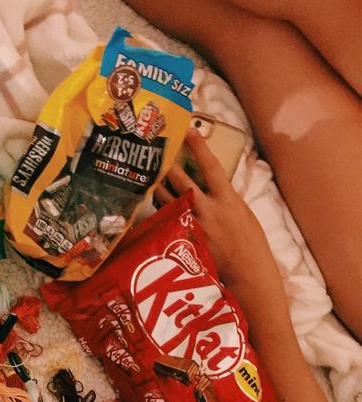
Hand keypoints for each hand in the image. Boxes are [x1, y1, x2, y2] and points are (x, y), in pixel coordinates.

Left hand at [155, 129, 280, 296]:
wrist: (248, 271)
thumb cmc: (251, 243)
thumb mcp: (244, 213)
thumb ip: (227, 199)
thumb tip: (216, 187)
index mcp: (228, 199)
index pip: (211, 167)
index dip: (199, 147)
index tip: (190, 130)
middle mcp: (208, 209)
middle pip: (182, 181)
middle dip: (168, 166)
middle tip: (157, 153)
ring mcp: (194, 225)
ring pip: (169, 201)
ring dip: (159, 188)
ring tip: (151, 178)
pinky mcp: (185, 240)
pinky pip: (168, 223)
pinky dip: (160, 214)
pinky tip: (154, 208)